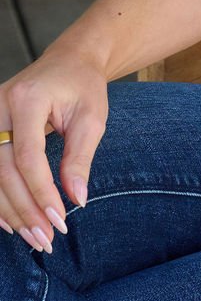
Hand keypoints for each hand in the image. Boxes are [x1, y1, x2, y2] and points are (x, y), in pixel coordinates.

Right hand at [0, 46, 109, 251]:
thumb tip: (76, 199)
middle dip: (24, 208)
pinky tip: (11, 222)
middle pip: (3, 169)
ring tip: (34, 237)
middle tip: (46, 238)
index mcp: (27, 99)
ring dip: (10, 210)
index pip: (27, 156)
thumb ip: (80, 158)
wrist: (68, 61)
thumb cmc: (83, 87)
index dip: (40, 191)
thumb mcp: (92, 119)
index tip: (60, 219)